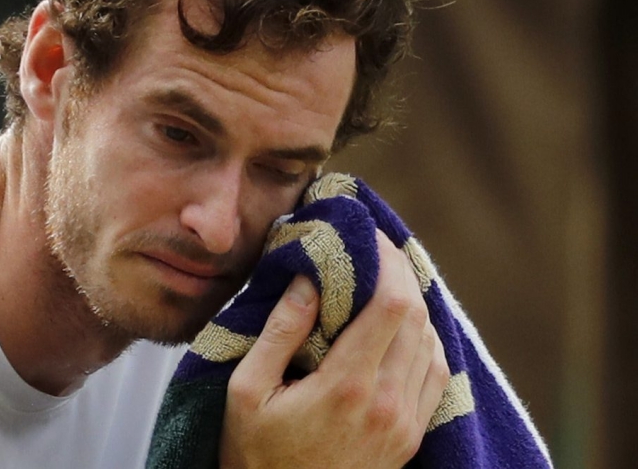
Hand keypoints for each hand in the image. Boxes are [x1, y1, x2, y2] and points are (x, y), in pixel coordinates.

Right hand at [220, 230, 449, 468]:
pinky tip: (401, 328)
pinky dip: (424, 341)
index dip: (388, 261)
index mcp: (347, 387)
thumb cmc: (254, 455)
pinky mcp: (410, 438)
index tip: (368, 236)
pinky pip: (436, 376)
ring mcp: (405, 424)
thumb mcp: (247, 391)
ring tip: (384, 282)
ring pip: (432, 343)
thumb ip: (280, 332)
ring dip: (413, 305)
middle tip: (373, 250)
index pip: (392, 305)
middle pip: (417, 317)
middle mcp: (388, 404)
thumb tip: (310, 280)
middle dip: (399, 274)